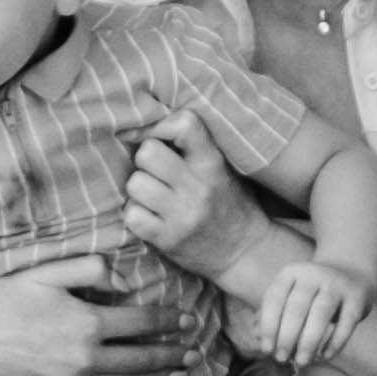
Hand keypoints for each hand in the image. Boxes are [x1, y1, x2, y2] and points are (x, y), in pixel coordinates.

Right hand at [0, 254, 190, 375]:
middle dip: (173, 353)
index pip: (143, 321)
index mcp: (87, 321)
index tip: (188, 319)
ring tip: (178, 375)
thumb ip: (90, 270)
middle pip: (143, 358)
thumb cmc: (0, 300)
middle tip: (193, 351)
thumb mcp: (46, 272)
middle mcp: (86, 358)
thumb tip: (126, 280)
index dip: (170, 320)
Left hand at [121, 111, 269, 283]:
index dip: (160, 126)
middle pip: (147, 153)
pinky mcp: (167, 240)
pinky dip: (136, 215)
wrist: (244, 252)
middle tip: (155, 171)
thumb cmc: (229, 203)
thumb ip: (194, 147)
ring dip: (138, 189)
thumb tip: (147, 123)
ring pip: (135, 184)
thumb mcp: (222, 168)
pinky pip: (132, 216)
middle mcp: (197, 187)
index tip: (157, 137)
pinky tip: (151, 216)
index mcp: (212, 163)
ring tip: (153, 196)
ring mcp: (181, 215)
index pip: (184, 124)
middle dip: (145, 160)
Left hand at [252, 255, 376, 369]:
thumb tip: (256, 336)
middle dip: (286, 336)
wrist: (351, 271)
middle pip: (296, 307)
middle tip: (280, 359)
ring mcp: (337, 284)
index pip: (275, 298)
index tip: (266, 349)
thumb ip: (272, 312)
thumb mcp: (290, 294)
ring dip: (308, 341)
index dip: (269, 325)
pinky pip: (347, 322)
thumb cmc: (312, 291)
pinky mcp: (357, 297)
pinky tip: (325, 356)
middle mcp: (313, 275)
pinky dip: (335, 342)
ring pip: (320, 314)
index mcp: (291, 273)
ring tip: (301, 362)